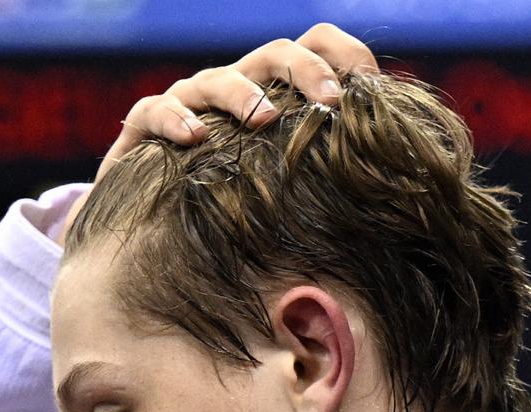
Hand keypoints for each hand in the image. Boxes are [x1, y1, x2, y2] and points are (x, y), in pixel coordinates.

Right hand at [63, 24, 381, 233]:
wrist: (147, 244)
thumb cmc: (229, 225)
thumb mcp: (282, 206)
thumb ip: (325, 200)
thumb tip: (389, 230)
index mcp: (275, 100)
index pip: (313, 49)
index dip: (342, 55)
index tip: (366, 82)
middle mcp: (233, 95)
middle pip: (272, 56)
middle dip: (304, 71)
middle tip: (330, 102)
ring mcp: (187, 109)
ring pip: (215, 80)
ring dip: (244, 94)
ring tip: (265, 118)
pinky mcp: (141, 134)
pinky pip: (154, 111)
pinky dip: (173, 118)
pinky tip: (193, 138)